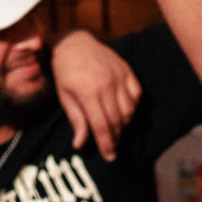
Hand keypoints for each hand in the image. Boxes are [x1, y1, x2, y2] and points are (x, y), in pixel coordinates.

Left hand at [50, 30, 141, 159]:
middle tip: (112, 148)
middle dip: (116, 138)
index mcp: (88, 93)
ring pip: (130, 110)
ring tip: (116, 129)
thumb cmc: (65, 73)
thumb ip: (76, 120)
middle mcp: (106, 84)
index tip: (110, 157)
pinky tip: (124, 111)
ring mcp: (118, 76)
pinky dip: (133, 106)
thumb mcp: (65, 97)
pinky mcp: (126, 70)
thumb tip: (80, 145)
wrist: (73, 43)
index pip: (101, 125)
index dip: (107, 144)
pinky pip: (137, 94)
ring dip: (125, 124)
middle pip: (117, 121)